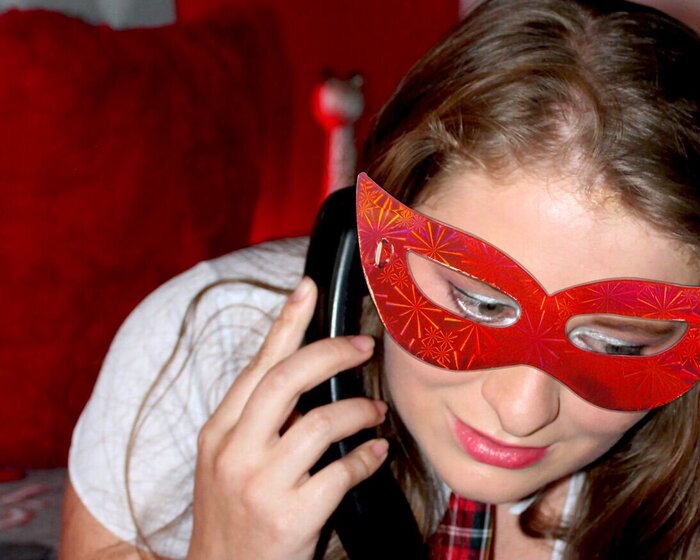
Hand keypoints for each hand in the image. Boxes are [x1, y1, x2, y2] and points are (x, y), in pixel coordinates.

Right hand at [186, 278, 388, 559]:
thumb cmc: (234, 516)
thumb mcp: (229, 462)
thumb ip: (258, 420)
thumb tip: (305, 373)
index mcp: (219, 432)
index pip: (257, 367)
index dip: (286, 323)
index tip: (309, 288)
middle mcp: (234, 452)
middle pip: (287, 379)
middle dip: (332, 352)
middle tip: (365, 346)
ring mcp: (260, 484)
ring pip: (320, 421)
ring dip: (358, 411)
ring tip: (375, 413)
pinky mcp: (289, 515)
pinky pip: (341, 471)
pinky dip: (366, 457)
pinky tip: (376, 454)